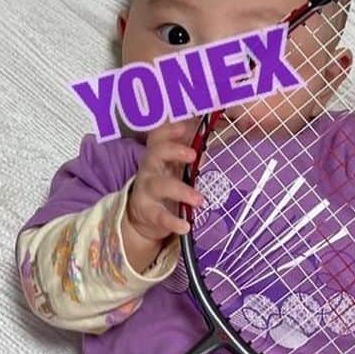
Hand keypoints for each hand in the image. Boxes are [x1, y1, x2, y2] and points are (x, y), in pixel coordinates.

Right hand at [125, 119, 204, 242]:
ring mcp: (147, 190)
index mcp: (158, 154)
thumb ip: (190, 151)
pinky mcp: (148, 212)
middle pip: (154, 153)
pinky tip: (185, 226)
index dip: (168, 129)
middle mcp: (149, 168)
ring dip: (181, 191)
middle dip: (173, 151)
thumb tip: (212, 130)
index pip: (158, 136)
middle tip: (193, 155)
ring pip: (159, 185)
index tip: (183, 127)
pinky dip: (173, 221)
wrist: (143, 214)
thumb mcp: (174, 165)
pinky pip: (160, 216)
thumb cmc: (165, 182)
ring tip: (199, 199)